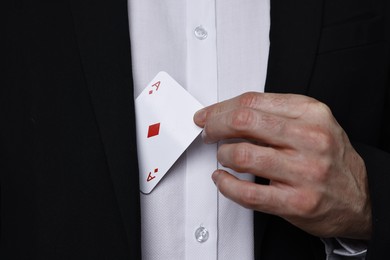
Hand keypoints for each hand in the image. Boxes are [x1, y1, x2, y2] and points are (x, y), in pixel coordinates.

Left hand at [194, 92, 371, 238]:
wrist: (361, 195)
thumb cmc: (330, 158)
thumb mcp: (312, 123)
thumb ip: (274, 114)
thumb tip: (228, 114)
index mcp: (311, 113)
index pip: (252, 101)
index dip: (221, 107)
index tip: (208, 115)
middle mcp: (310, 139)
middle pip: (243, 122)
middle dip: (215, 126)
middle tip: (207, 132)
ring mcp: (304, 172)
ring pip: (242, 155)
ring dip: (222, 155)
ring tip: (223, 156)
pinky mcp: (296, 202)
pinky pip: (247, 193)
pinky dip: (226, 185)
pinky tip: (223, 179)